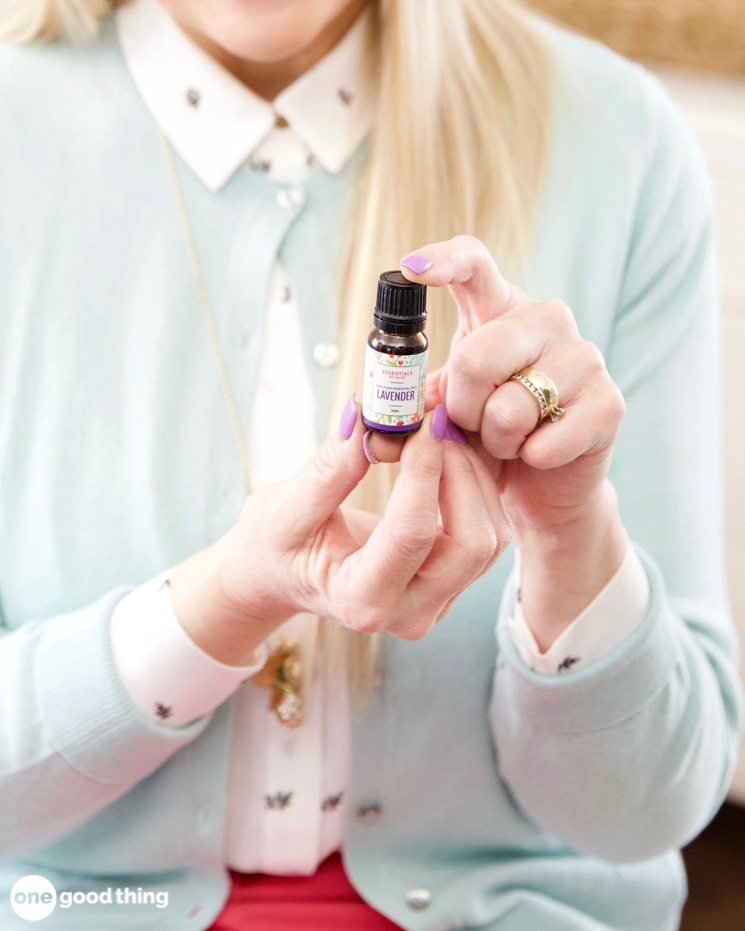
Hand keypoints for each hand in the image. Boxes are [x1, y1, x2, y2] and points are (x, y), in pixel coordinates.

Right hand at [170, 398, 510, 663]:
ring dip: (474, 477)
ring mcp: (436, 601)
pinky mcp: (451, 582)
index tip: (418, 422)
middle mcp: (408, 612)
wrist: (282, 573)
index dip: (423, 471)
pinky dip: (478, 487)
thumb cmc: (276, 544)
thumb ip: (328, 471)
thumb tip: (369, 420)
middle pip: (471, 544)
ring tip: (439, 432)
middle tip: (436, 423)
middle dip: (461, 474)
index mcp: (361, 600)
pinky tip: (448, 453)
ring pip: (489, 538)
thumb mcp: (284, 509)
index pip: (412, 534)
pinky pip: (488, 533)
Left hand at [400, 236, 627, 646]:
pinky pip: (544, 442)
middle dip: (461, 408)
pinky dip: (528, 460)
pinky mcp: (608, 403)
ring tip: (509, 440)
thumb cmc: (488, 435)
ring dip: (497, 440)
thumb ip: (406, 418)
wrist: (545, 480)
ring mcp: (584, 357)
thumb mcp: (443, 416)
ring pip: (509, 407)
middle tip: (474, 422)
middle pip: (474, 356)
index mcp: (500, 310)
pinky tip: (538, 455)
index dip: (444, 260)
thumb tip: (370, 435)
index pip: (475, 264)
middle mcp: (547, 320)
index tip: (411, 268)